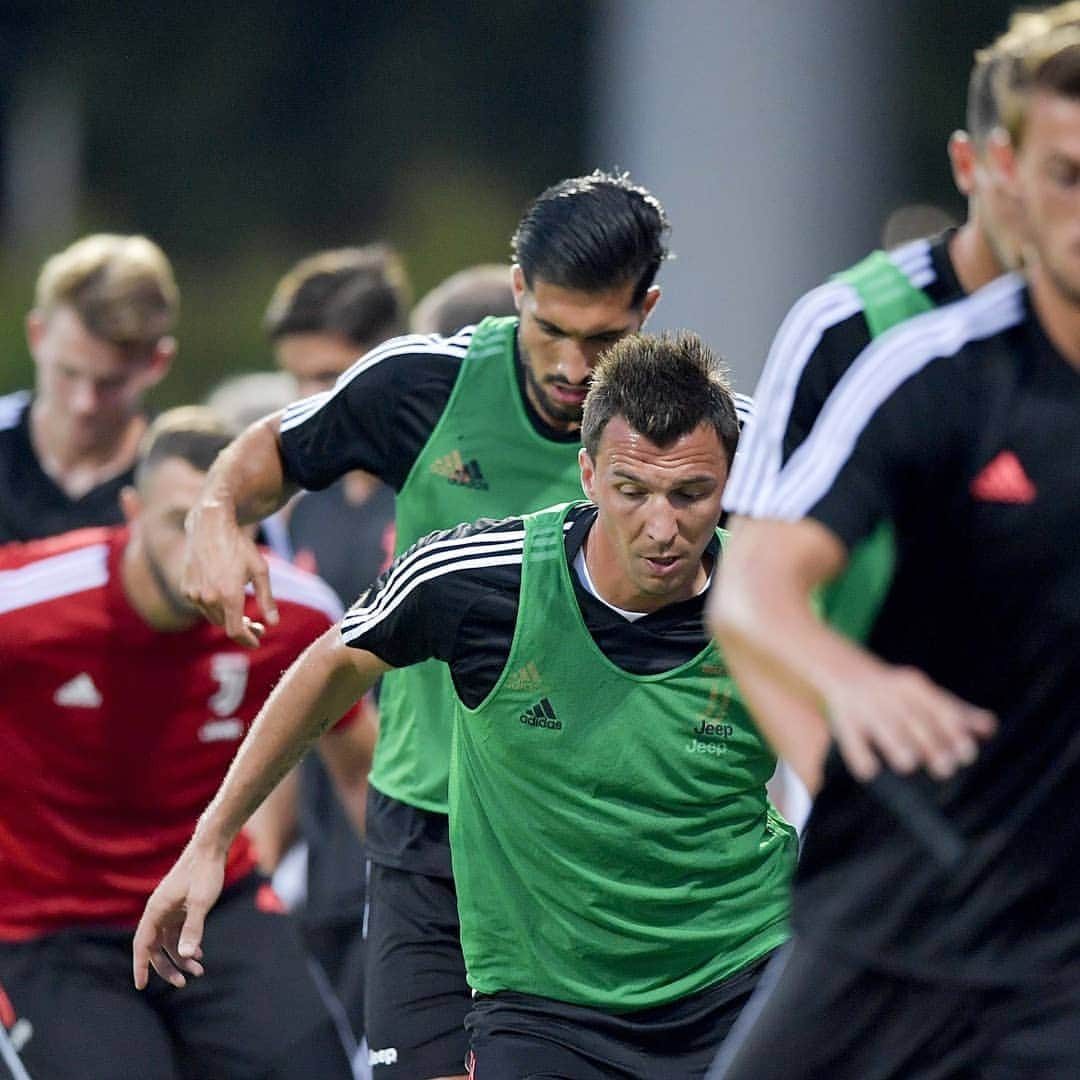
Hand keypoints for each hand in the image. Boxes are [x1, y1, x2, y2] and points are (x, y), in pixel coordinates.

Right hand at [132, 840, 224, 989]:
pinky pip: (178, 932)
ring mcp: (169, 909)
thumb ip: (192, 928)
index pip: (142, 945)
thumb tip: (184, 955)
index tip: (141, 986)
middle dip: (168, 967)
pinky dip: (187, 944)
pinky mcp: (180, 906)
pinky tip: (199, 954)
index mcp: (156, 910)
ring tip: (199, 971)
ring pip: (169, 941)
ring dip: (181, 957)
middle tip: (182, 983)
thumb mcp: (200, 902)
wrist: (212, 847)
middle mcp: (158, 911)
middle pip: (156, 948)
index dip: (140, 966)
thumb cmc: (205, 872)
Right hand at [182, 500, 277, 646]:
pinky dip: (213, 606)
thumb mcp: (260, 570)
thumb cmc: (239, 547)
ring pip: (212, 617)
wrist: (210, 527)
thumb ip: (266, 599)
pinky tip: (223, 595)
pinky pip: (201, 605)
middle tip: (256, 625)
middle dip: (242, 628)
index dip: (247, 640)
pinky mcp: (185, 588)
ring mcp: (194, 594)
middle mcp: (209, 597)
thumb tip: (273, 624)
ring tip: (242, 612)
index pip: (236, 631)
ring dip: (226, 618)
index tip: (257, 642)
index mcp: (229, 595)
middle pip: (225, 625)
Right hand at [825, 661, 996, 782]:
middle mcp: (890, 695)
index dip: (954, 732)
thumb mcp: (926, 696)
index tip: (967, 755)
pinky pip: (852, 741)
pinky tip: (870, 770)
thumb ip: (957, 712)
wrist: (846, 672)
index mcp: (914, 686)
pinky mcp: (845, 723)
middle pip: (914, 721)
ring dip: (896, 745)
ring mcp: (866, 709)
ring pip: (884, 728)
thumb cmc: (898, 693)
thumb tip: (990, 728)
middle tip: (945, 768)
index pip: (938, 708)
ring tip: (908, 763)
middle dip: (930, 744)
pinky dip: (860, 756)